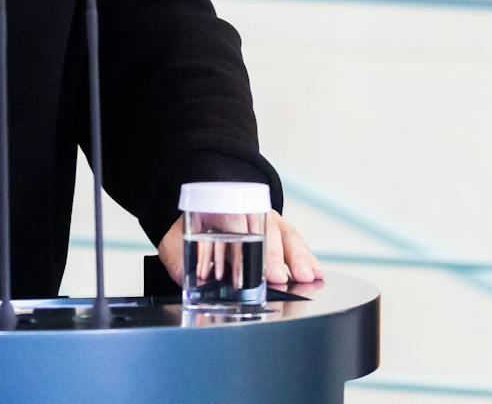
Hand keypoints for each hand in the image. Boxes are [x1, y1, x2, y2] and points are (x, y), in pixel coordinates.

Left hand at [157, 210, 323, 287]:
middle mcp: (251, 213)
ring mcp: (269, 220)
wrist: (204, 211)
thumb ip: (178, 259)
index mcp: (223, 210)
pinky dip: (307, 257)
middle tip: (279, 277)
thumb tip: (186, 281)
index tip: (247, 270)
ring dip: (298, 257)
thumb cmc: (192, 229)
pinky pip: (296, 241)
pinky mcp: (280, 231)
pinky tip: (316, 272)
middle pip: (267, 231)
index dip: (244, 247)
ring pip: (287, 234)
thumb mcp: (175, 240)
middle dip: (275, 256)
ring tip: (307, 276)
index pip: (237, 224)